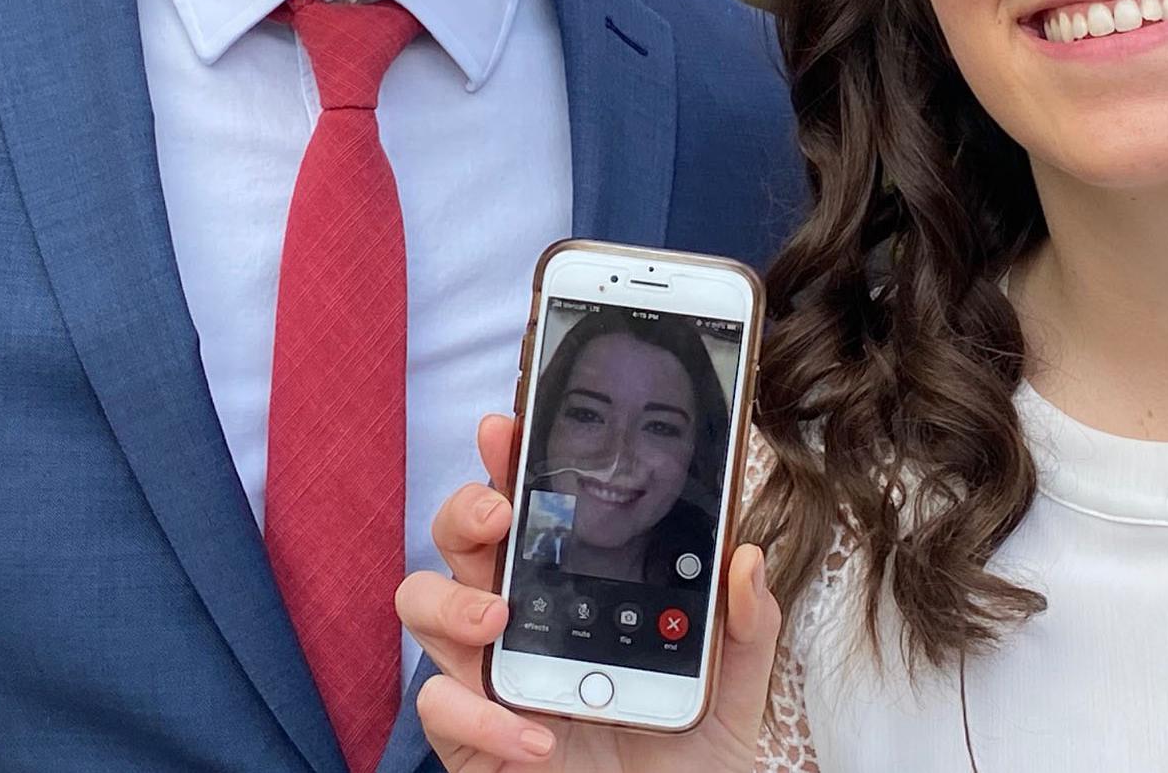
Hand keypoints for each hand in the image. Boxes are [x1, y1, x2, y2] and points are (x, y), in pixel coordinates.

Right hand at [398, 414, 780, 772]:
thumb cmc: (684, 749)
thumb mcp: (731, 682)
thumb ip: (746, 621)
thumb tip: (744, 558)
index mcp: (570, 586)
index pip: (528, 507)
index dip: (508, 461)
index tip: (509, 425)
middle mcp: (517, 619)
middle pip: (456, 539)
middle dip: (465, 510)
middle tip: (500, 513)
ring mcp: (488, 674)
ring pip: (421, 605)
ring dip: (451, 601)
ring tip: (497, 617)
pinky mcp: (473, 738)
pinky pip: (441, 709)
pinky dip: (482, 717)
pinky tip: (536, 736)